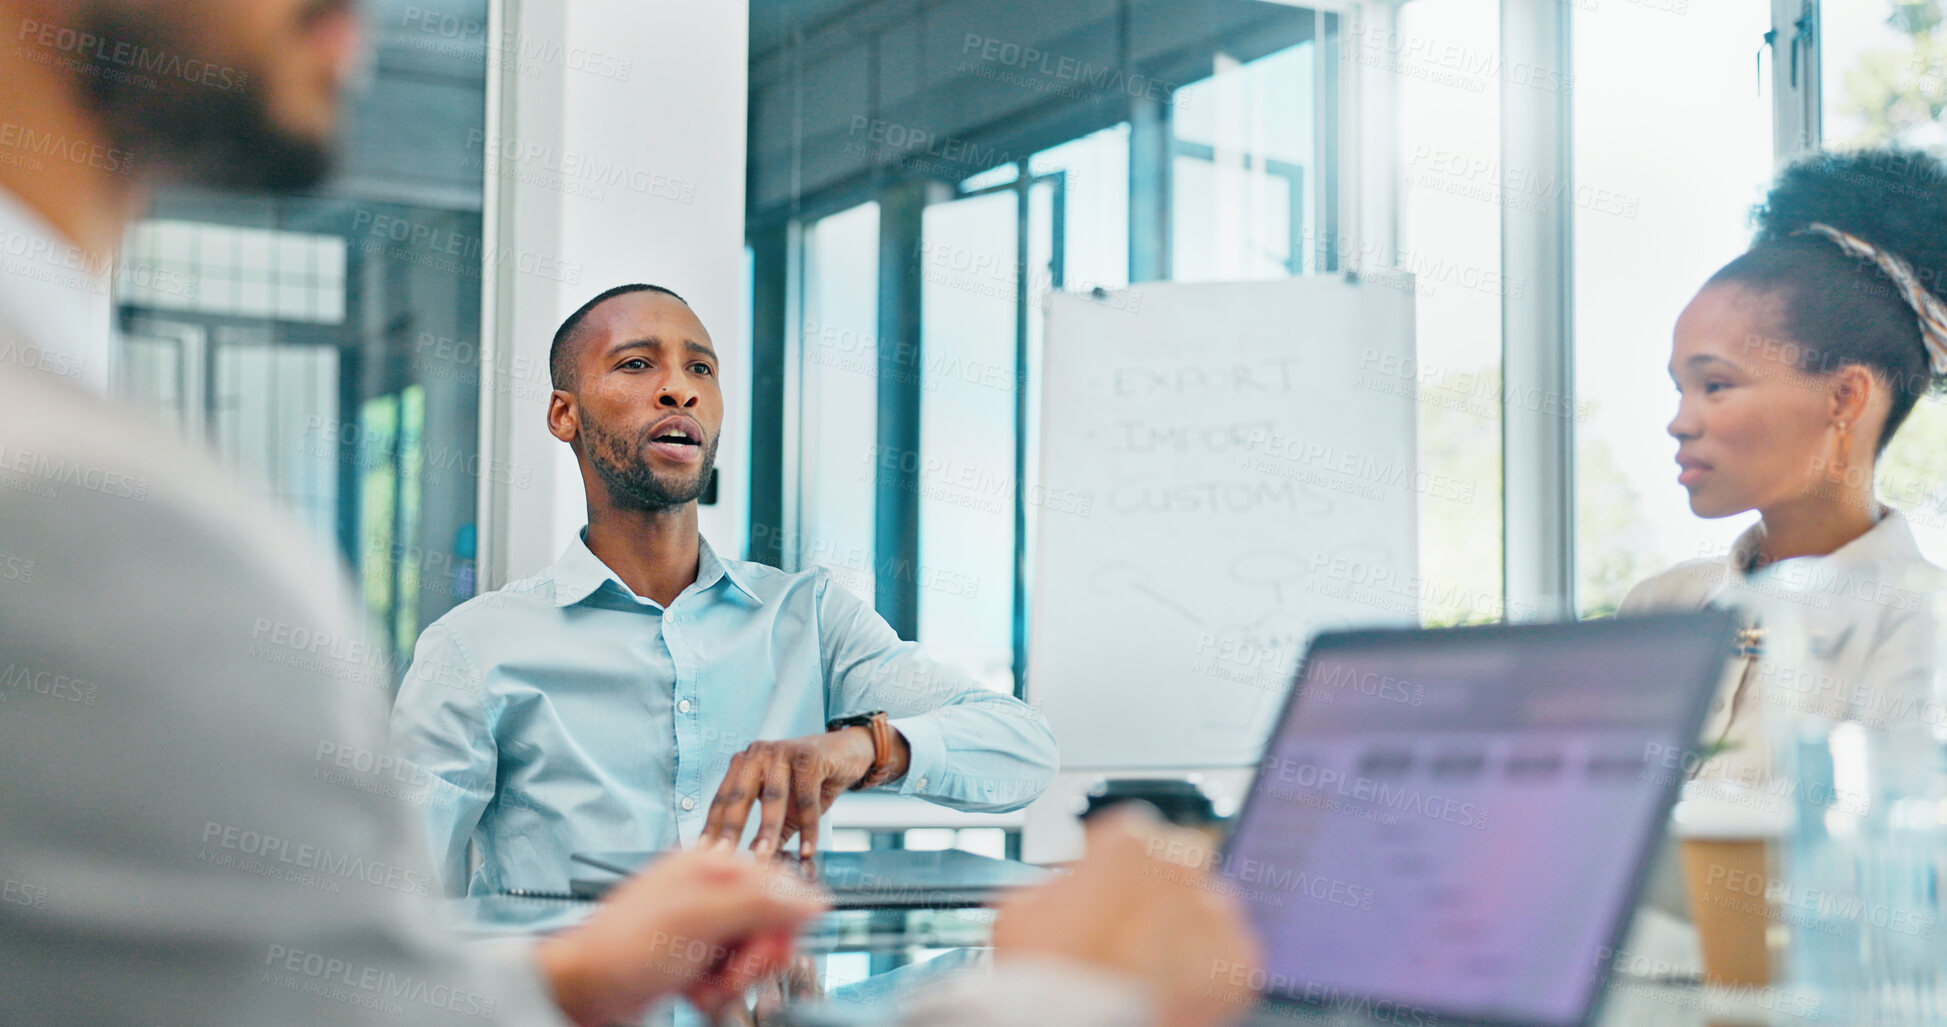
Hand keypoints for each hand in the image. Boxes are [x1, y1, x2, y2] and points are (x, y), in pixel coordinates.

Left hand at [536, 844, 828, 1026]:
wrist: (582, 990)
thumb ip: (759, 904)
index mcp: (713, 865)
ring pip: (753, 952)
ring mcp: (702, 923)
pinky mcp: (695, 954)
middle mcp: (710, 889)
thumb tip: (813, 898)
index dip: (782, 924)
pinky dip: (719, 988)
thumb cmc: (621, 950)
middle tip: (730, 972)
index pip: (782, 886)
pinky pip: (731, 971)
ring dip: (735, 978)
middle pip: (771, 923)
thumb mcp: (699, 920)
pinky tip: (696, 990)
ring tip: (705, 984)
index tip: (765, 949)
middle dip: (754, 957)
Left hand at [702, 727, 909, 857]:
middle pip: (740, 795)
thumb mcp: (788, 810)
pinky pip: (807, 797)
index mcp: (745, 763)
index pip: (723, 799)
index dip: (712, 827)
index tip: (704, 854)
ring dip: (768, 830)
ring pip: (773, 797)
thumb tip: (752, 864)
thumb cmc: (812, 781)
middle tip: (722, 857)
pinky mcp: (809, 756)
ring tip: (764, 859)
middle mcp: (758, 753)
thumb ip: (770, 832)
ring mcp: (783, 751)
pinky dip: (808, 826)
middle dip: (731, 829)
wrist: (848, 753)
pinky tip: (808, 849)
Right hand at [992, 806, 1261, 1026]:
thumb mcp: (1021, 910)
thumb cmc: (1052, 984)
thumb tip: (1069, 883)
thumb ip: (1060, 879)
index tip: (1105, 882)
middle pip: (1175, 860)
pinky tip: (1167, 980)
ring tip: (1146, 961)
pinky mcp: (1237, 959)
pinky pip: (1224, 945)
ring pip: (1203, 902)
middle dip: (1154, 888)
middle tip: (1125, 927)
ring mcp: (1214, 913)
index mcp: (1130, 844)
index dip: (1113, 861)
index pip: (1134, 831)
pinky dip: (1202, 962)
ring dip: (1182, 924)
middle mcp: (1182, 869)